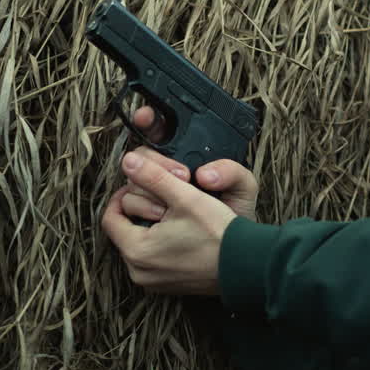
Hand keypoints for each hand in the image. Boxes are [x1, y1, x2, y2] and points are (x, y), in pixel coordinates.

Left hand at [102, 151, 236, 294]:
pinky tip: (184, 234)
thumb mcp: (185, 197)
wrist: (248, 265)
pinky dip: (163, 245)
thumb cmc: (218, 233)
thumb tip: (127, 160)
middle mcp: (139, 273)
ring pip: (140, 246)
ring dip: (152, 227)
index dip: (123, 195)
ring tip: (177, 216)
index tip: (142, 184)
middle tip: (166, 199)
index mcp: (136, 251)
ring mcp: (154, 283)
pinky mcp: (169, 287)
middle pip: (125, 231)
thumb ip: (153, 176)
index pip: (111, 217)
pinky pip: (155, 260)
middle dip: (141, 211)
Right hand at [125, 106, 259, 221]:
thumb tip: (204, 174)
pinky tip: (159, 214)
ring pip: (132, 179)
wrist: (227, 252)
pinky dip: (138, 206)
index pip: (161, 132)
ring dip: (148, 186)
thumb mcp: (243, 189)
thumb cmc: (236, 218)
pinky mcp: (142, 216)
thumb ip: (233, 172)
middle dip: (156, 161)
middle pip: (142, 155)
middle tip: (181, 175)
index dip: (149, 120)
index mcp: (187, 158)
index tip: (145, 117)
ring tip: (174, 202)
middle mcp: (165, 173)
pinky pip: (126, 205)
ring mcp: (152, 194)